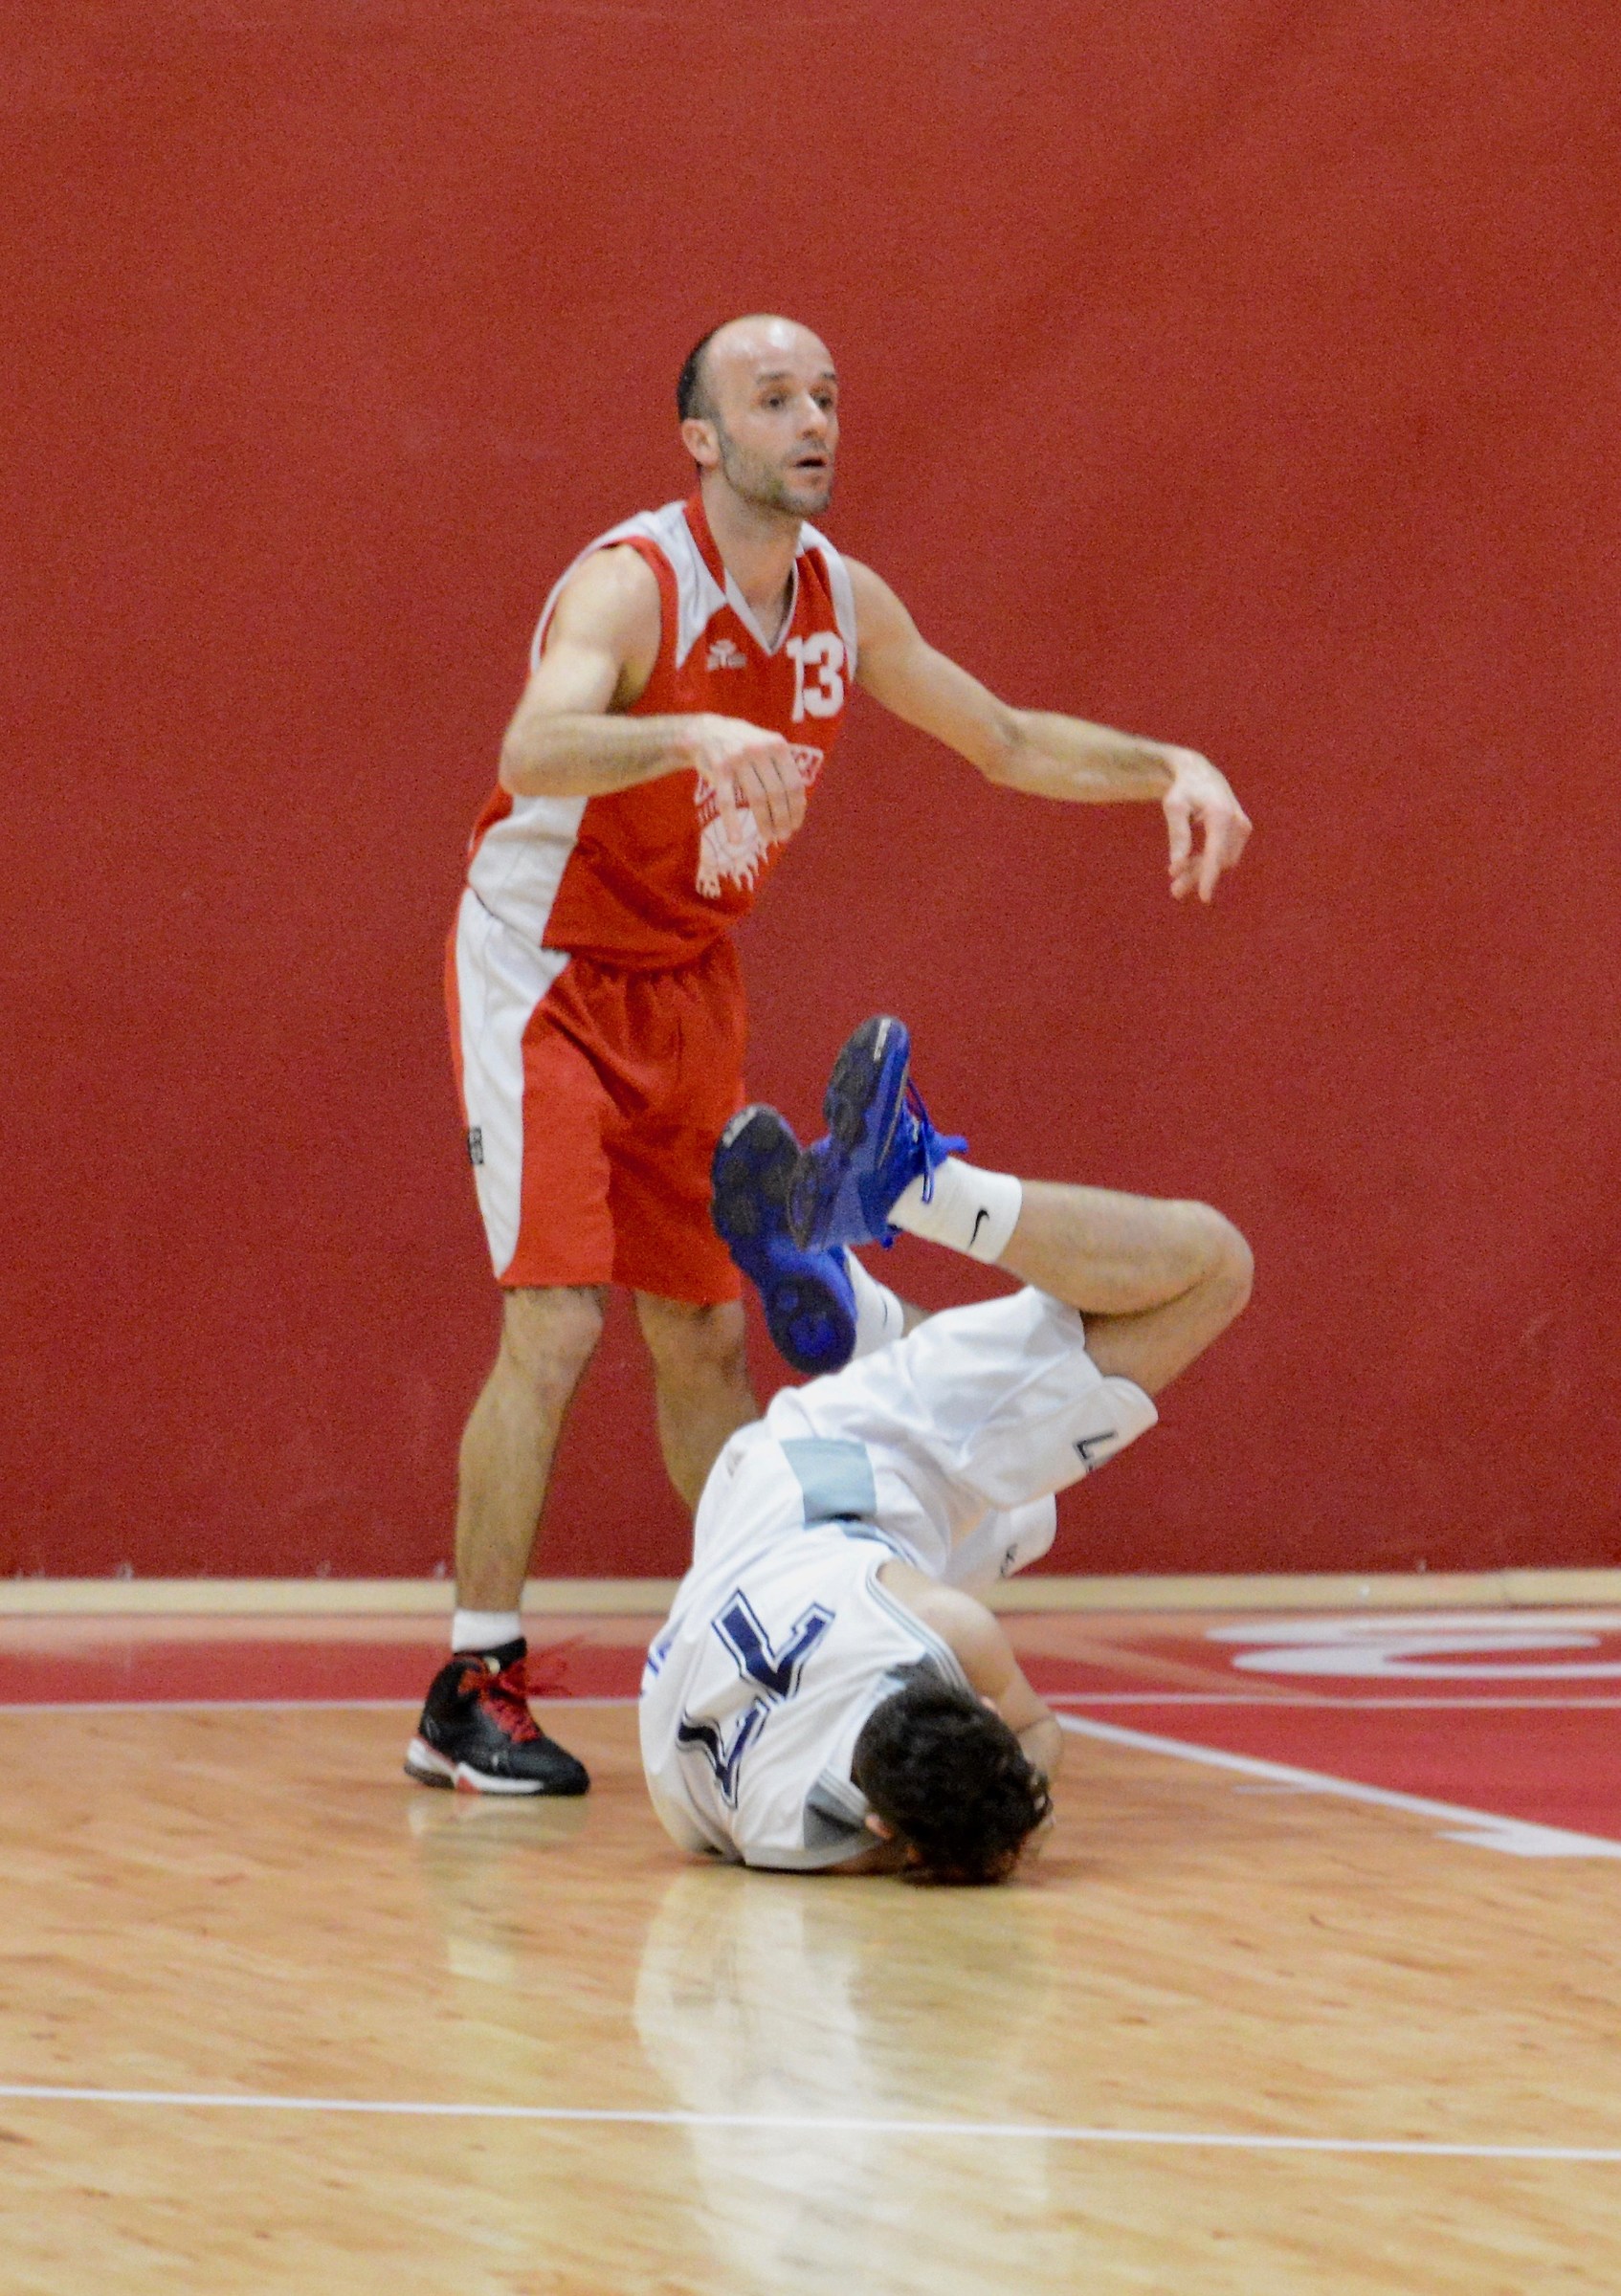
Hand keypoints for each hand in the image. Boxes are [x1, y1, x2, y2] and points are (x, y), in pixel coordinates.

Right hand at [686, 716, 807, 846]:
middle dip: (782, 819)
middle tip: (783, 836)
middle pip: (777, 793)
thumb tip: (800, 805)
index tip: (796, 826)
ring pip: (756, 799)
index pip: (794, 783)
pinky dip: (731, 822)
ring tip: (768, 838)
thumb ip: (782, 768)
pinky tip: (736, 840)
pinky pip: (727, 801)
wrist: (705, 731)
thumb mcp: (766, 745)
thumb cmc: (743, 745)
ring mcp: (738, 759)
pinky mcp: (719, 768)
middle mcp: (759, 750)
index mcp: (777, 745)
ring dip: (765, 823)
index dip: (797, 808)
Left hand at [1161, 748, 1250, 902]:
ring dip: (1201, 871)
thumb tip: (1176, 868)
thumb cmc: (1183, 789)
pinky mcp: (1241, 831)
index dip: (1209, 876)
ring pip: (1222, 861)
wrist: (1199, 774)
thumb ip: (1177, 836)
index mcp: (1220, 814)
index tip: (1204, 897)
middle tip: (1174, 891)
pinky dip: (1207, 862)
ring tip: (1176, 881)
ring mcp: (1242, 827)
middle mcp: (1236, 822)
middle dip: (1197, 876)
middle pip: (1218, 860)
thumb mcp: (1174, 808)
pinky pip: (1224, 854)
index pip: (1216, 852)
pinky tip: (1187, 866)